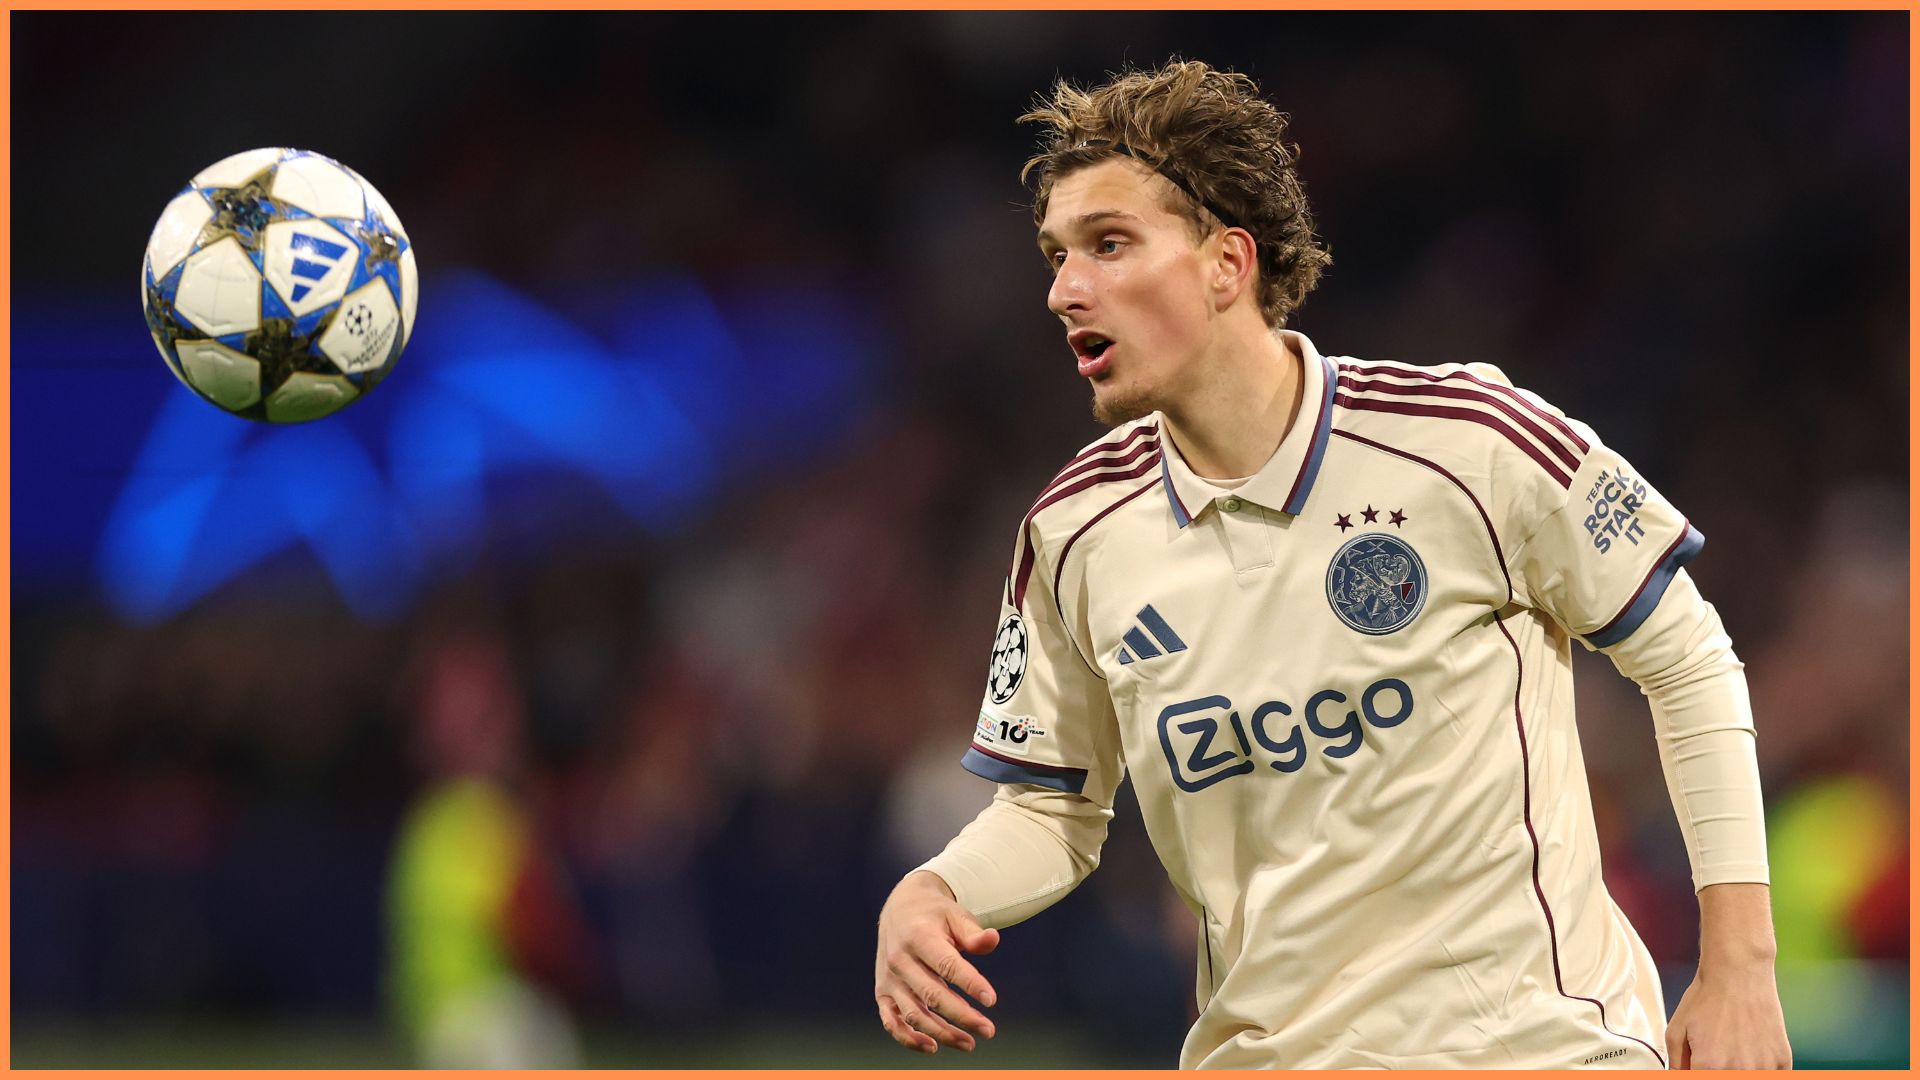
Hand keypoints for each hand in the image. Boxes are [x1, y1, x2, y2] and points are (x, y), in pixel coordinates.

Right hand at [874, 870, 1000, 1053]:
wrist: (900, 911)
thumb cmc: (934, 915)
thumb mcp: (955, 915)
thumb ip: (973, 933)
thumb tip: (993, 939)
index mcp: (919, 936)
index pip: (947, 964)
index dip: (970, 983)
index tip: (991, 1000)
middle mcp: (900, 959)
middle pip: (932, 995)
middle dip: (962, 1016)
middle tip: (988, 1030)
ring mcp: (889, 978)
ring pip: (914, 1014)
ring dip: (941, 1033)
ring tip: (969, 1043)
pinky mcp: (882, 993)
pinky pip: (891, 1022)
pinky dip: (908, 1038)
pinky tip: (933, 1047)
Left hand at [1665, 960, 1791, 1068]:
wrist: (1739, 973)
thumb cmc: (1706, 999)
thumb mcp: (1676, 1031)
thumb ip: (1677, 1065)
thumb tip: (1680, 1078)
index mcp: (1709, 1067)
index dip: (1698, 1070)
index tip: (1699, 1061)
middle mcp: (1739, 1072)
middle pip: (1724, 1079)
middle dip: (1716, 1069)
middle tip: (1716, 1049)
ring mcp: (1764, 1068)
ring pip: (1748, 1078)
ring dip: (1738, 1069)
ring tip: (1733, 1045)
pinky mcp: (1783, 1061)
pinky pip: (1770, 1076)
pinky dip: (1760, 1068)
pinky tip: (1751, 1048)